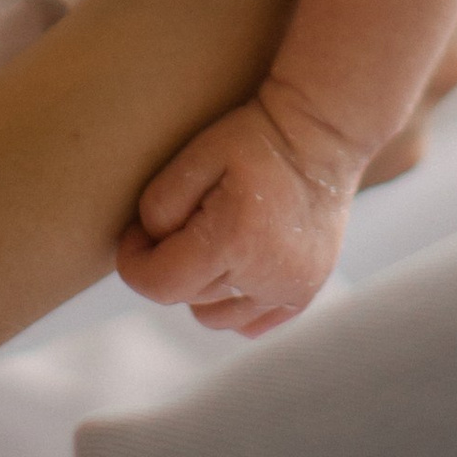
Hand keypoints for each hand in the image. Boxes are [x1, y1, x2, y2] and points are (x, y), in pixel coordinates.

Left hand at [120, 89, 354, 334]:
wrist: (323, 133)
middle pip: (186, 296)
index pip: (160, 285)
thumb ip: (162, 204)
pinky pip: (249, 323)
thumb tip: (147, 244)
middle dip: (167, 263)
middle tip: (177, 220)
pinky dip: (232, 303)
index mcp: (235, 240)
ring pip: (214, 316)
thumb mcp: (199, 153)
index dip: (134, 263)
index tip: (134, 233)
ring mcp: (290, 291)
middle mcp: (266, 277)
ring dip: (199, 287)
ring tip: (208, 242)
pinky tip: (234, 266)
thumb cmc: (257, 138)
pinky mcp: (305, 294)